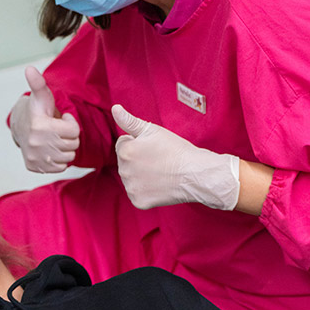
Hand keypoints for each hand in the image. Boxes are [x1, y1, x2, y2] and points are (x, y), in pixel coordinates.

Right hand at [9, 66, 79, 172]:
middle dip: (69, 137)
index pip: (74, 132)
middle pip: (73, 145)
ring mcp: (35, 157)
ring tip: (55, 139)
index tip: (62, 118)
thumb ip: (38, 83)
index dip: (71, 124)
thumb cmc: (37, 110)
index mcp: (40, 126)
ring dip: (65, 148)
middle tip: (59, 129)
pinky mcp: (34, 167)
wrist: (20, 126)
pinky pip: (60, 168)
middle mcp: (36, 144)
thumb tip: (30, 68)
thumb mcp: (41, 96)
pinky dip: (59, 160)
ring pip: (68, 158)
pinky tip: (51, 149)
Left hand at [111, 104, 239, 210]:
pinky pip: (137, 193)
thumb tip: (114, 108)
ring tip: (160, 171)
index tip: (153, 147)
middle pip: (124, 161)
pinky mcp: (139, 201)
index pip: (122, 143)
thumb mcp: (152, 130)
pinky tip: (159, 185)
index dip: (138, 143)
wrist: (195, 174)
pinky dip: (146, 190)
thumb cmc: (176, 150)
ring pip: (130, 177)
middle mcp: (123, 171)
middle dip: (137, 159)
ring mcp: (131, 188)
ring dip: (140, 174)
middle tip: (158, 159)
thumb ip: (129, 120)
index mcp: (124, 151)